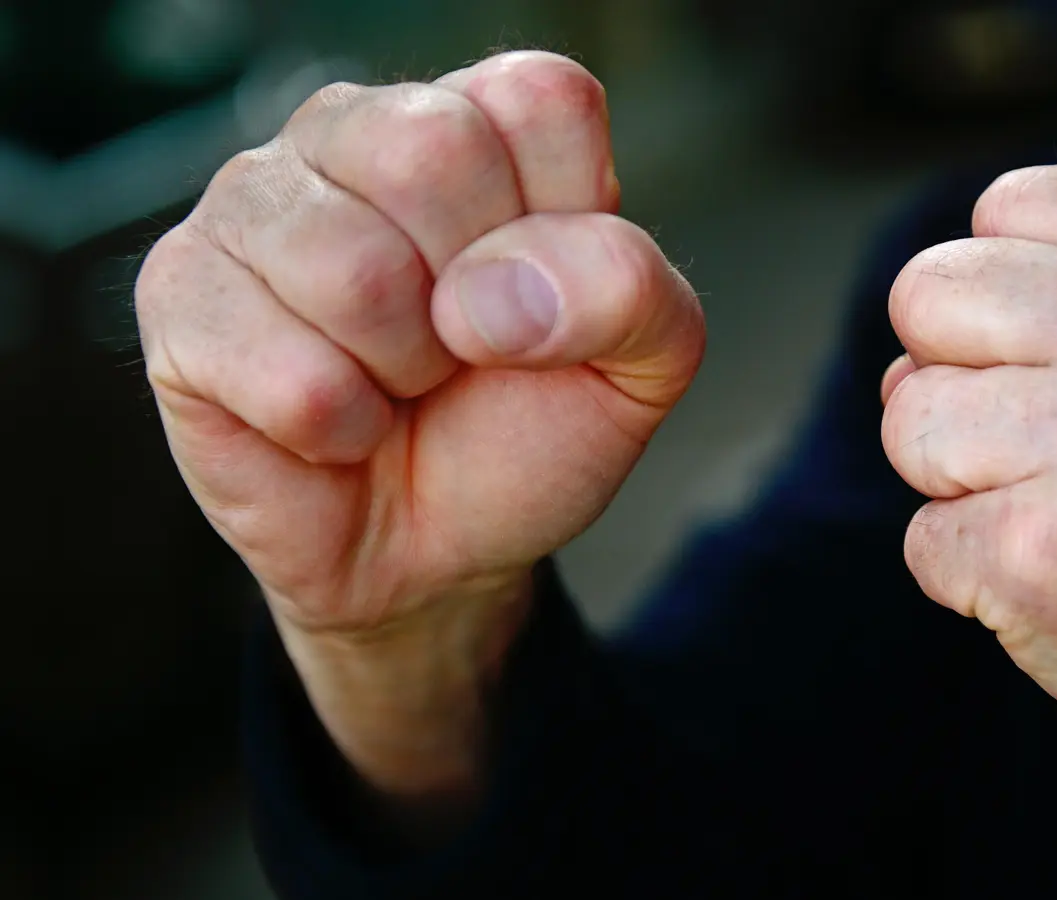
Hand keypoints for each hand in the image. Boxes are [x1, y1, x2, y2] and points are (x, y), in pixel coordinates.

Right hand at [136, 52, 702, 805]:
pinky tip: (335, 425)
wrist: (435, 554)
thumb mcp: (638, 366)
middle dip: (477, 305)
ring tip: (396, 384)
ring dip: (403, 374)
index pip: (539, 101)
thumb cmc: (524, 433)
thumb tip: (488, 290)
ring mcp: (252, 200)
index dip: (564, 228)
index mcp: (479, 119)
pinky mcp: (180, 289)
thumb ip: (630, 291)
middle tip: (462, 349)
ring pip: (353, 272)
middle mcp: (356, 128)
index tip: (546, 299)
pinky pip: (289, 374)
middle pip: (432, 156)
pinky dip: (339, 432)